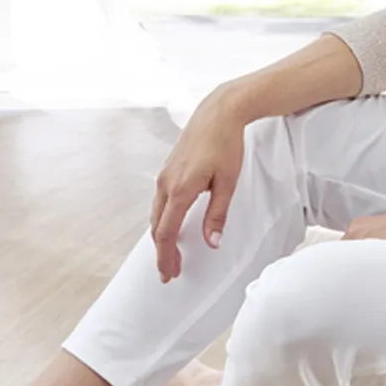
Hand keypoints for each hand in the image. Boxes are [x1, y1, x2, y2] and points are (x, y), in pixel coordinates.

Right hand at [151, 91, 246, 280]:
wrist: (218, 113)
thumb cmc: (225, 144)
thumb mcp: (228, 183)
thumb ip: (218, 214)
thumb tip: (212, 241)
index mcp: (180, 190)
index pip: (167, 233)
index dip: (167, 256)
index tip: (170, 273)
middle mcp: (166, 184)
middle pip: (157, 227)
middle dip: (162, 252)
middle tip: (169, 272)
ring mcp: (164, 176)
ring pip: (156, 215)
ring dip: (161, 237)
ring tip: (171, 254)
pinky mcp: (168, 170)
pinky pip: (160, 202)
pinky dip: (162, 220)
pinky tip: (172, 226)